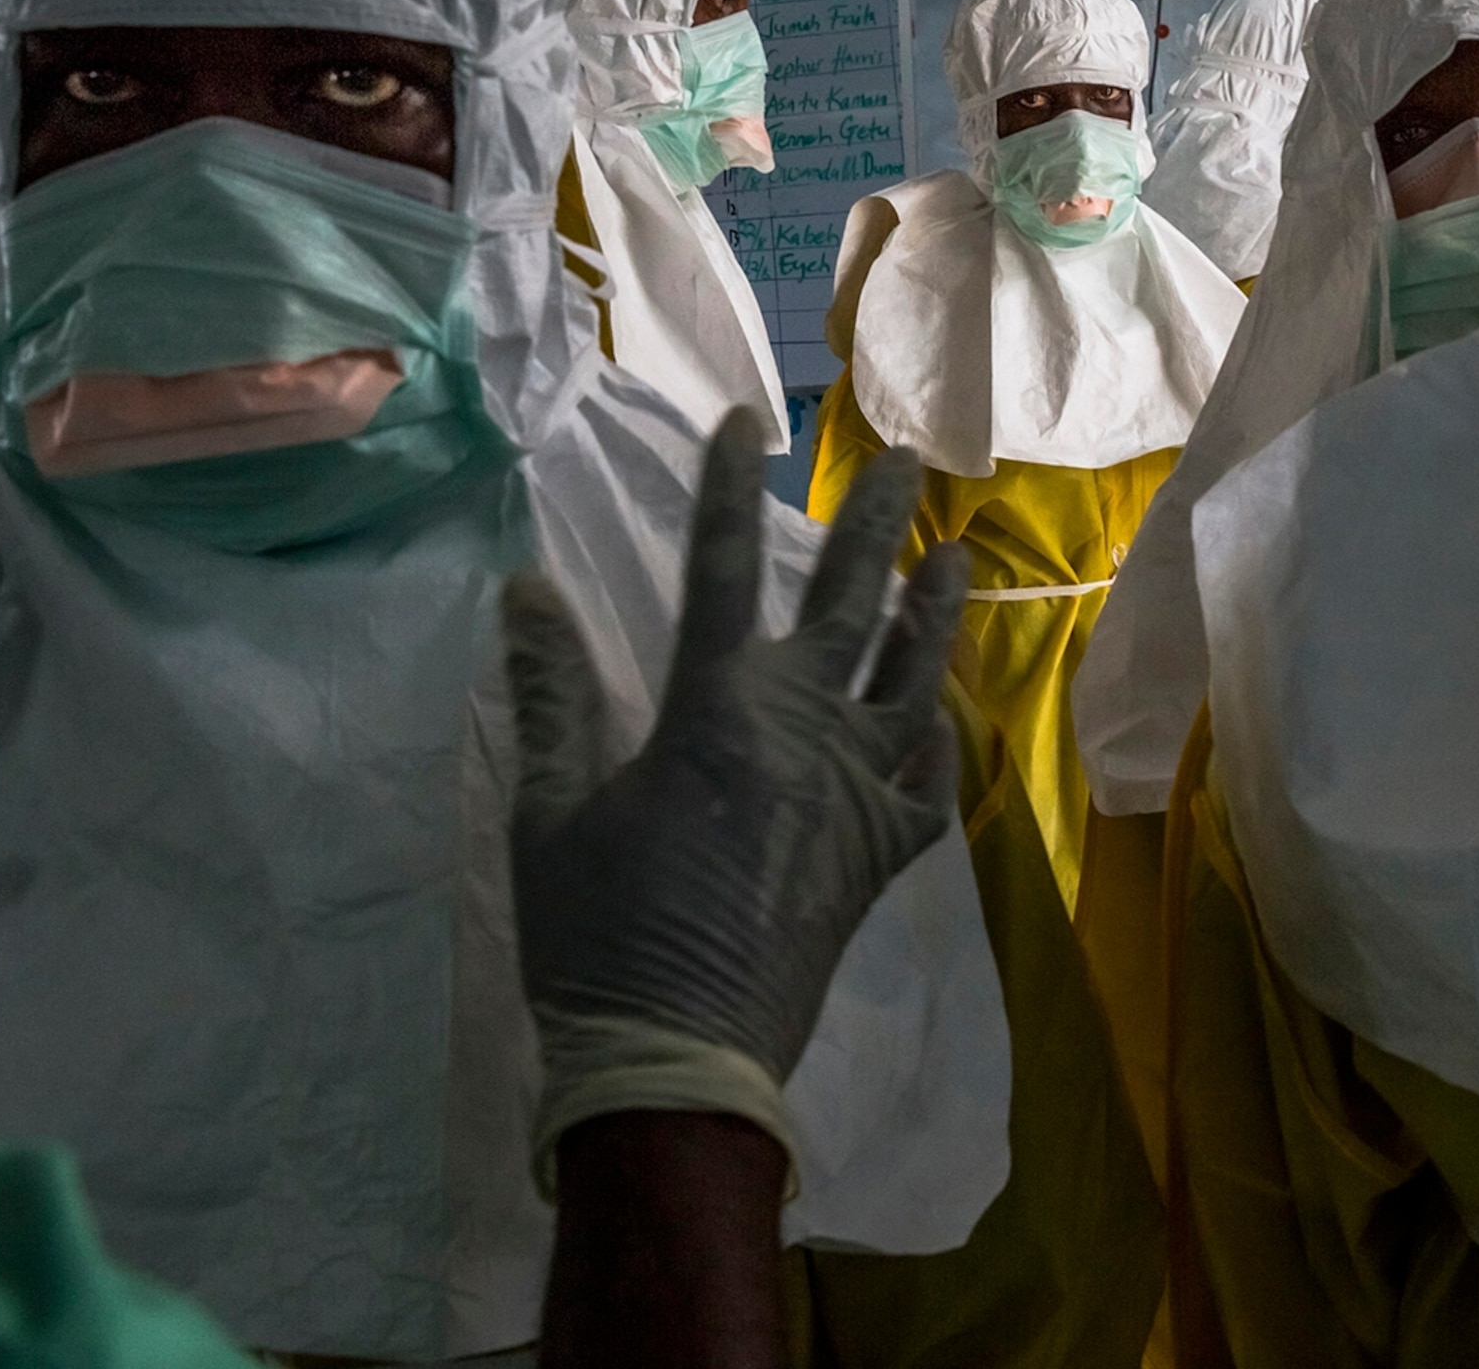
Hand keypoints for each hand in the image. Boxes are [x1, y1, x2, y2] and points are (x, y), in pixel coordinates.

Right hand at [506, 408, 966, 1102]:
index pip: (718, 567)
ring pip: (911, 677)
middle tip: (899, 459)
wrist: (680, 1058)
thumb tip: (526, 591)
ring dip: (931, 611)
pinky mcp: (883, 856)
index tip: (744, 422)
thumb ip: (550, 696)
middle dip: (870, 522)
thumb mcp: (550, 811)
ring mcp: (856, 792)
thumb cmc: (598, 933)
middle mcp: (803, 730)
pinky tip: (942, 713)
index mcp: (715, 709)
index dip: (727, 488)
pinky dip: (939, 739)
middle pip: (847, 602)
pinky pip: (930, 781)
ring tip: (952, 555)